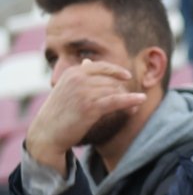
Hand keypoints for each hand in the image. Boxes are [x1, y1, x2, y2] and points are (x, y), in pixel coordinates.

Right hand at [25, 60, 145, 175]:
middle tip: (130, 100)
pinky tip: (142, 100)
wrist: (47, 133)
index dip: (116, 71)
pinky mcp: (90, 107)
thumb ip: (79, 76)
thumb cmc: (58, 112)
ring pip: (115, 91)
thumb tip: (88, 61)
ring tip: (135, 106)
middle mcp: (78, 79)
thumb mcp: (65, 88)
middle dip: (121, 90)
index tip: (127, 76)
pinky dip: (130, 100)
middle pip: (110, 81)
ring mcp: (83, 92)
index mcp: (72, 72)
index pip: (101, 66)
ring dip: (127, 99)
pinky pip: (116, 100)